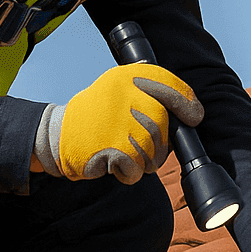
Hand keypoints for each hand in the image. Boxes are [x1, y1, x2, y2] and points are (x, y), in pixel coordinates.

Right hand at [35, 63, 203, 182]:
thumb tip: (191, 109)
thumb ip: (148, 92)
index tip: (194, 117)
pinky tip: (112, 162)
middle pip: (164, 128)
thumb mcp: (116, 89)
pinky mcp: (115, 148)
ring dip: (142, 161)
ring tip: (121, 152)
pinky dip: (128, 173)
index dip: (188, 104)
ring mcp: (122, 122)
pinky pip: (138, 169)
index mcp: (128, 78)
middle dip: (157, 144)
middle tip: (137, 146)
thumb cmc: (94, 115)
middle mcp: (127, 96)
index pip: (170, 87)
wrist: (55, 133)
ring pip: (154, 152)